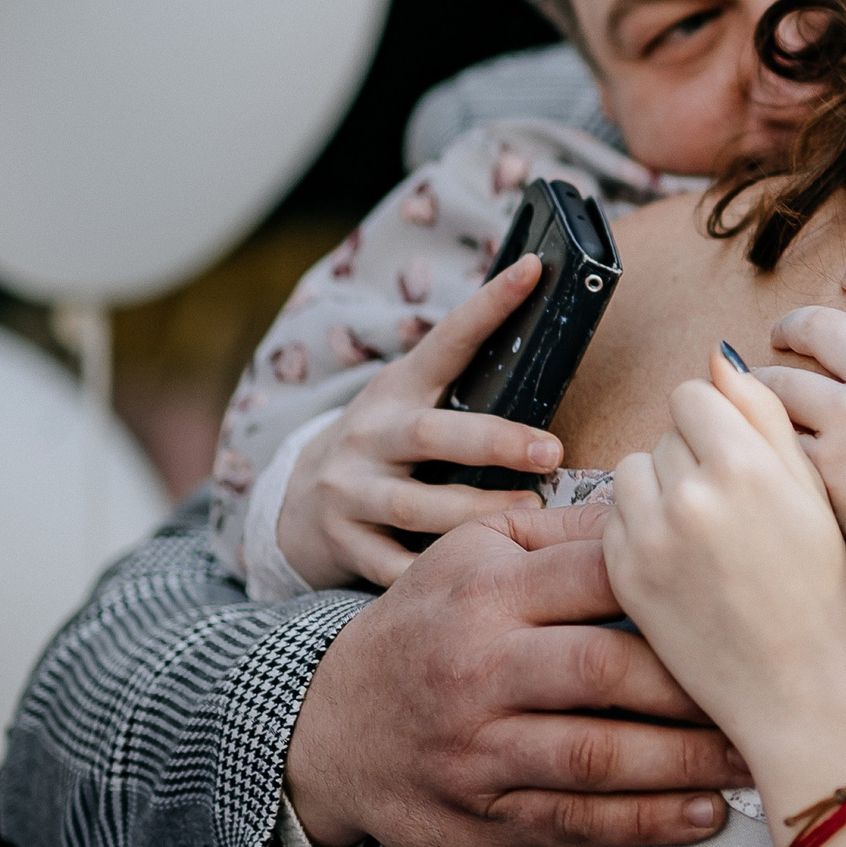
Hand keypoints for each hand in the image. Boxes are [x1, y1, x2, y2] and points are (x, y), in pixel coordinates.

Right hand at [276, 254, 559, 589]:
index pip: (448, 339)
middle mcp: (369, 435)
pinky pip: (393, 565)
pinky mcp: (341, 544)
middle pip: (432, 434)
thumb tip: (549, 333)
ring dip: (477, 513)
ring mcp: (349, 490)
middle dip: (495, 441)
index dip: (490, 303)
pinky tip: (478, 577)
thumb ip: (464, 382)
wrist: (292, 506)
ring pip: (416, 506)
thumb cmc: (384, 448)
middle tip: (552, 451)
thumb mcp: (411, 404)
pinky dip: (433, 572)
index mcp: (397, 390)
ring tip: (532, 514)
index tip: (534, 269)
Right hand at [284, 501, 747, 846]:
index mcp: (489, 591)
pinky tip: (703, 813)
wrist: (329, 727)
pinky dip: (645, 821)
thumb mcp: (471, 555)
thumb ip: (562, 531)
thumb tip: (658, 501)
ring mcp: (480, 748)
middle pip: (606, 672)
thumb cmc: (425, 624)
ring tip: (754, 756)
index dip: (678, 580)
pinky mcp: (483, 813)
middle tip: (770, 686)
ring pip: (598, 756)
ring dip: (687, 762)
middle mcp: (482, 668)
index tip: (747, 586)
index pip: (599, 576)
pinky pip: (575, 820)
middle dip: (695, 684)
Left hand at [602, 352, 845, 773]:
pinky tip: (681, 561)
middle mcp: (690, 493)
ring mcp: (650, 535)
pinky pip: (616, 518)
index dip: (720, 423)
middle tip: (732, 509)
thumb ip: (764, 415)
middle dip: (693, 456)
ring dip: (660, 487)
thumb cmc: (819, 589)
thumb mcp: (813, 491)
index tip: (741, 459)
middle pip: (666, 431)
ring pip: (634, 469)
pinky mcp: (623, 573)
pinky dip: (642, 529)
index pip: (696, 394)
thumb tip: (717, 356)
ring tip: (702, 531)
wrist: (796, 688)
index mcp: (746, 464)